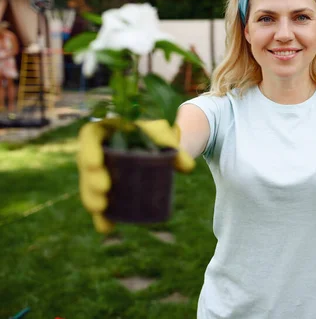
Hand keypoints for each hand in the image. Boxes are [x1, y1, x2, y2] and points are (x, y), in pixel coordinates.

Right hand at [77, 119, 194, 233]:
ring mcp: (100, 170)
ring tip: (102, 209)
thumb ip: (175, 145)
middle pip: (85, 164)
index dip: (88, 150)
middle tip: (104, 189)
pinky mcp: (106, 187)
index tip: (96, 164)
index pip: (88, 136)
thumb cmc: (156, 133)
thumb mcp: (165, 134)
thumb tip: (188, 167)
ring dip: (91, 199)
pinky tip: (106, 228)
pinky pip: (100, 202)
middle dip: (90, 179)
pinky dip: (102, 216)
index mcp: (106, 130)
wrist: (159, 143)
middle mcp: (97, 150)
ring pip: (88, 185)